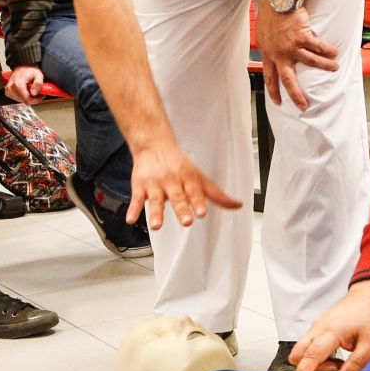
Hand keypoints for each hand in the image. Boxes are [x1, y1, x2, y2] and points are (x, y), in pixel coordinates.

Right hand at [5, 65, 44, 103]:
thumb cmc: (30, 70)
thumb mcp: (38, 75)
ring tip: (30, 89)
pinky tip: (25, 90)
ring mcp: (8, 90)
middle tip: (36, 90)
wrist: (22, 66)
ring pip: (21, 101)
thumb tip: (34, 93)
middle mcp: (11, 88)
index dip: (35, 100)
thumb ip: (38, 84)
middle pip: (24, 101)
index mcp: (18, 84)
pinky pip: (17, 98)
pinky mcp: (8, 91)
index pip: (27, 100)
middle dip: (32, 98)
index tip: (40, 96)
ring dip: (27, 97)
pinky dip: (22, 96)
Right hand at [128, 139, 242, 228]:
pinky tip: (131, 219)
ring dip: (156, 213)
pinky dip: (133, 209)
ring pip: (156, 200)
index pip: (195, 192)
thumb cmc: (180, 164)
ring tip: (156, 226)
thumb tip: (238, 205)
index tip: (202, 213)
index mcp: (188, 178)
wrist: (154, 145)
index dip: (198, 202)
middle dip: (182, 209)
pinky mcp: (140, 187)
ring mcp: (155, 185)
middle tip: (187, 222)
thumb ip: (217, 195)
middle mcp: (172, 181)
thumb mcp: (200, 177)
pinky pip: (137, 199)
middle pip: (177, 197)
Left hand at [254, 0, 339, 110]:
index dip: (273, 91)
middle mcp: (279, 53)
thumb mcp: (264, 35)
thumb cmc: (271, 15)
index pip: (269, 77)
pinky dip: (328, 50)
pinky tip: (335, 52)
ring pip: (310, 61)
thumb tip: (277, 55)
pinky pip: (318, 46)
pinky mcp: (303, 36)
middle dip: (296, 95)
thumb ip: (270, 47)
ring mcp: (291, 46)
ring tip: (335, 68)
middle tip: (304, 106)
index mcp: (268, 54)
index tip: (278, 102)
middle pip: (288, 80)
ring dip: (324, 66)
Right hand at [288, 280, 369, 370]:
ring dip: (314, 361)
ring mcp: (317, 326)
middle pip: (298, 353)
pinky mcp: (318, 326)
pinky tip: (335, 353)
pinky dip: (317, 353)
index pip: (312, 356)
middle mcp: (319, 327)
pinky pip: (309, 343)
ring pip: (302, 349)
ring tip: (338, 361)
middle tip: (334, 369)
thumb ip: (356, 363)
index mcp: (332, 331)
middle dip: (308, 368)